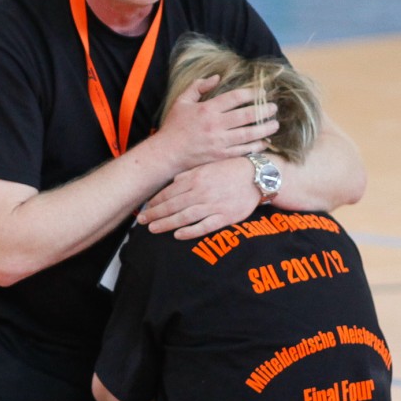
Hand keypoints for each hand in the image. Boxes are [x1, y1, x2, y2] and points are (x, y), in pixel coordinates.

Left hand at [139, 156, 261, 238]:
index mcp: (197, 177)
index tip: (145, 207)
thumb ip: (190, 174)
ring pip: (184, 216)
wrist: (258, 176)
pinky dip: (190, 231)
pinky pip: (204, 226)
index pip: (170, 191)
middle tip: (142, 221)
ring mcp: (213, 205)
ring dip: (166, 223)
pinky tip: (178, 235)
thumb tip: (174, 181)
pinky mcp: (225, 217)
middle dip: (155, 213)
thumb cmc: (231, 169)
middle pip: (173, 205)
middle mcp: (202, 191)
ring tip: (153, 229)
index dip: (156, 201)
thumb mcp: (209, 165)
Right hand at [155, 78, 277, 172]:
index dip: (252, 93)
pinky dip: (255, 146)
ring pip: (248, 134)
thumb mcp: (182, 101)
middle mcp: (215, 125)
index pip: (235, 97)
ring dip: (264, 128)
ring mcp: (219, 142)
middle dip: (264, 110)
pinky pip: (242, 150)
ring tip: (275, 124)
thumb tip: (216, 77)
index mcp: (207, 109)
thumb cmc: (174, 126)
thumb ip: (198, 87)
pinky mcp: (220, 156)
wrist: (167, 153)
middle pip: (247, 115)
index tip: (262, 92)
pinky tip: (264, 142)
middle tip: (274, 108)